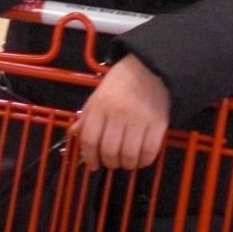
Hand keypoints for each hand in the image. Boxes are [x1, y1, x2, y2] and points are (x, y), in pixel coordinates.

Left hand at [69, 54, 169, 170]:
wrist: (152, 67)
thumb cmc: (122, 81)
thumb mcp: (99, 94)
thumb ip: (87, 115)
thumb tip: (74, 134)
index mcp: (100, 106)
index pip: (90, 139)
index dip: (89, 157)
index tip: (93, 165)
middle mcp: (117, 114)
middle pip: (109, 151)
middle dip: (109, 163)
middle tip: (112, 162)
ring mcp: (139, 119)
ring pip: (129, 155)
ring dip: (127, 164)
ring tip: (127, 162)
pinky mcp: (159, 123)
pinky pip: (150, 151)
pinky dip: (144, 160)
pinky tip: (141, 159)